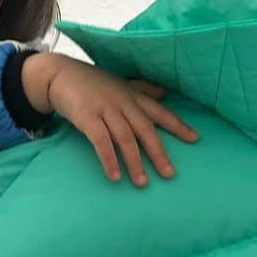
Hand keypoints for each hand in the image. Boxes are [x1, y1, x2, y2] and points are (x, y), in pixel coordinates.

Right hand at [21, 53, 197, 186]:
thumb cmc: (93, 82)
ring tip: (142, 182)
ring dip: (135, 161)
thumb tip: (164, 92)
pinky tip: (115, 175)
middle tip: (169, 174)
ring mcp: (105, 109)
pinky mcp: (87, 117)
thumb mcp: (120, 83)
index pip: (159, 112)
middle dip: (159, 152)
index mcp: (132, 96)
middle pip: (145, 129)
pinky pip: (101, 140)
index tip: (195, 138)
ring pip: (125, 138)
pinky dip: (109, 158)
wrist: (62, 74)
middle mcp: (123, 102)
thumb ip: (142, 89)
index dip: (177, 125)